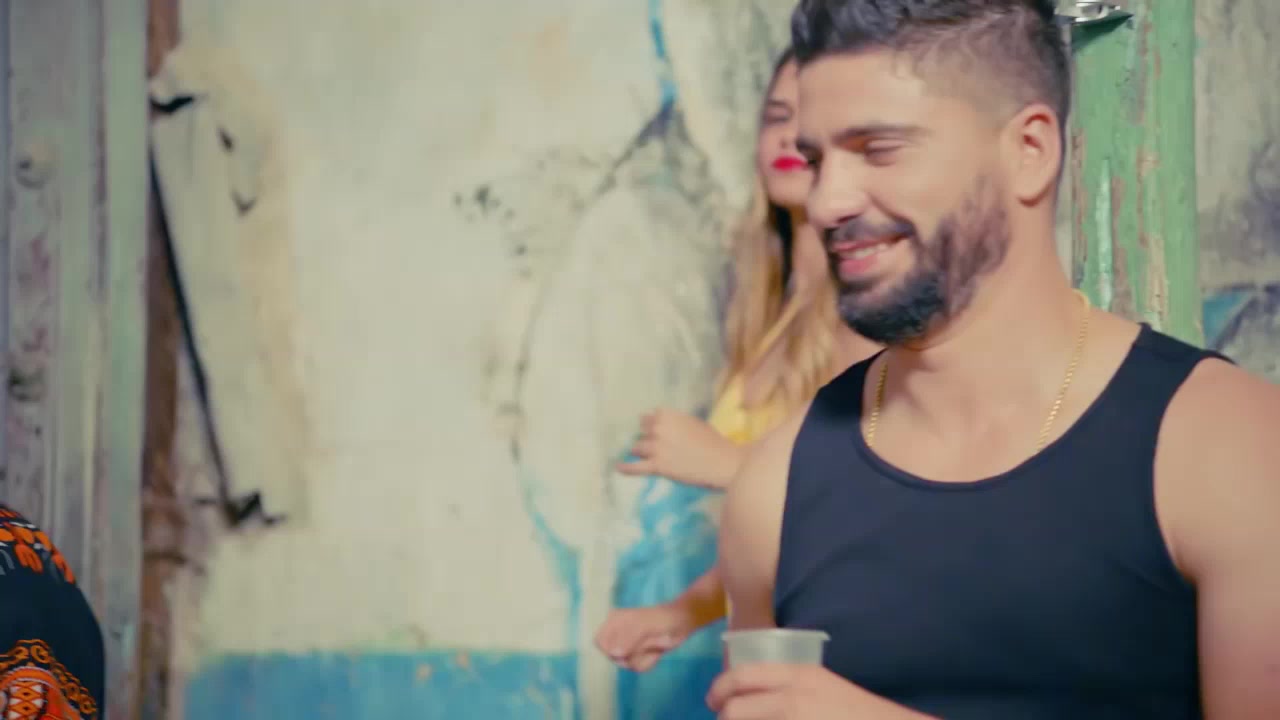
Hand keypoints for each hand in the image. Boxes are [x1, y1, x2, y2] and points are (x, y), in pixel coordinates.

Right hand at [594, 602, 694, 671]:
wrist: (681, 622)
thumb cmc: (662, 618)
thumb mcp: (645, 625)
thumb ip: (628, 638)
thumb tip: (614, 653)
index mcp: (614, 621)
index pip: (600, 642)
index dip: (611, 648)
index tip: (626, 646)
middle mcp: (618, 634)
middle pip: (613, 657)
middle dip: (632, 653)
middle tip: (644, 640)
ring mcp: (629, 646)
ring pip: (627, 664)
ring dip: (644, 655)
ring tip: (653, 641)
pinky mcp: (640, 655)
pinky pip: (638, 667)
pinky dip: (650, 660)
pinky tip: (656, 649)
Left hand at [616, 408, 740, 488]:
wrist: (721, 462)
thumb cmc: (712, 442)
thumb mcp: (692, 422)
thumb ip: (673, 421)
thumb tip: (658, 422)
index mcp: (667, 415)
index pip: (648, 417)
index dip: (652, 425)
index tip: (653, 431)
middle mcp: (658, 428)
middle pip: (642, 432)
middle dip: (647, 438)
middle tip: (656, 445)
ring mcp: (656, 447)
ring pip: (637, 448)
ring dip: (641, 451)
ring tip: (644, 455)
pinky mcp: (657, 466)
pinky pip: (635, 467)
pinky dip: (625, 468)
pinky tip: (618, 467)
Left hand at [707, 663, 929, 718]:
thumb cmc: (851, 709)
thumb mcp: (818, 685)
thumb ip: (786, 685)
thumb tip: (746, 694)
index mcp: (797, 674)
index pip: (741, 676)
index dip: (718, 689)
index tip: (713, 701)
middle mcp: (792, 697)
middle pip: (733, 709)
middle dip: (722, 718)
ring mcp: (795, 719)